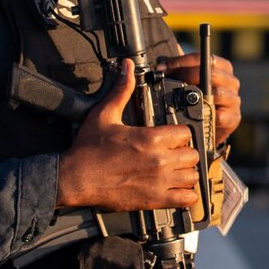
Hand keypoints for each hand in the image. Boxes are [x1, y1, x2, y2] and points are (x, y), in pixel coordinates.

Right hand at [57, 61, 199, 210]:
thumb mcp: (104, 114)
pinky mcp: (154, 200)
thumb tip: (127, 68)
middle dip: (187, 152)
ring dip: (188, 173)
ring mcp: (159, 182)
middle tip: (176, 153)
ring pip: (193, 176)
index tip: (174, 136)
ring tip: (178, 171)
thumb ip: (121, 90)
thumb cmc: (88, 149)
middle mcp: (159, 160)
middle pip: (193, 154)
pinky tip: (178, 189)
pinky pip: (185, 199)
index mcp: (150, 138)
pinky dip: (186, 195)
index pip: (186, 133)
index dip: (181, 133)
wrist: (74, 179)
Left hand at [157, 52, 241, 145]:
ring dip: (197, 96)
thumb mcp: (189, 81)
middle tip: (169, 81)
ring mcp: (234, 100)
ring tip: (180, 99)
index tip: (162, 68)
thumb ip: (178, 70)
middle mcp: (231, 81)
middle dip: (187, 76)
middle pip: (212, 73)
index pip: (204, 58)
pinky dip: (205, 115)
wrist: (209, 128)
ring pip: (218, 92)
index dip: (182, 61)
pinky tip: (193, 116)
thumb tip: (160, 65)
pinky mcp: (233, 118)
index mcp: (222, 67)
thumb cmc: (198, 100)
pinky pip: (220, 115)